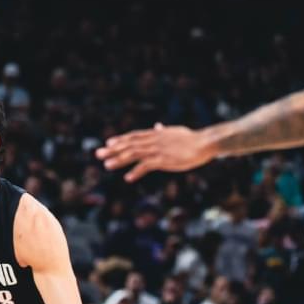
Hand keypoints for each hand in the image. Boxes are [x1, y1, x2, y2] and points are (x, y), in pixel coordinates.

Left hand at [96, 123, 214, 181]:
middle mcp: (153, 140)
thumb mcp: (175, 132)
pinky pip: (146, 166)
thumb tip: (158, 126)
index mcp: (156, 134)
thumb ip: (164, 131)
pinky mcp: (164, 160)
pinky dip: (136, 172)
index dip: (120, 140)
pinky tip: (128, 178)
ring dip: (119, 160)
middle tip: (98, 154)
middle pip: (129, 144)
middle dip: (113, 150)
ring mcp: (158, 150)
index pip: (134, 136)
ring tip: (107, 166)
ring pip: (134, 154)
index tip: (108, 143)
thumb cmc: (192, 139)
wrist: (204, 143)